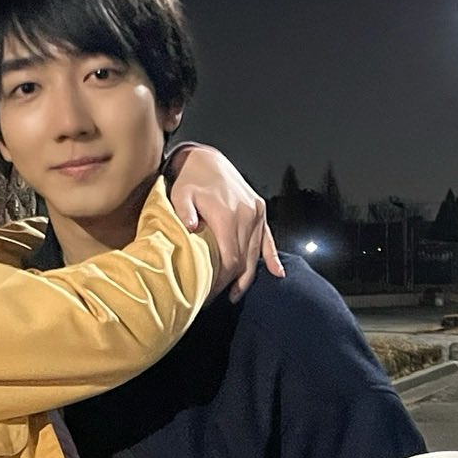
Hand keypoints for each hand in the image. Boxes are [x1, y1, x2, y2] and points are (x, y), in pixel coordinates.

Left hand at [164, 144, 283, 302]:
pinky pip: (268, 238)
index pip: (230, 259)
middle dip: (232, 281)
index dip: (222, 280)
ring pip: (255, 253)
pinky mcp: (260, 210)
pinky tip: (278, 273)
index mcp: (228, 216)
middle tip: (219, 297)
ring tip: (235, 293)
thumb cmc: (189, 181)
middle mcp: (247, 216)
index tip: (211, 293)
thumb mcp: (180, 195)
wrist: (205, 161)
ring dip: (247, 275)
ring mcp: (256, 213)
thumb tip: (190, 227)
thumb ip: (184, 212)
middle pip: (244, 259)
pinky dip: (272, 257)